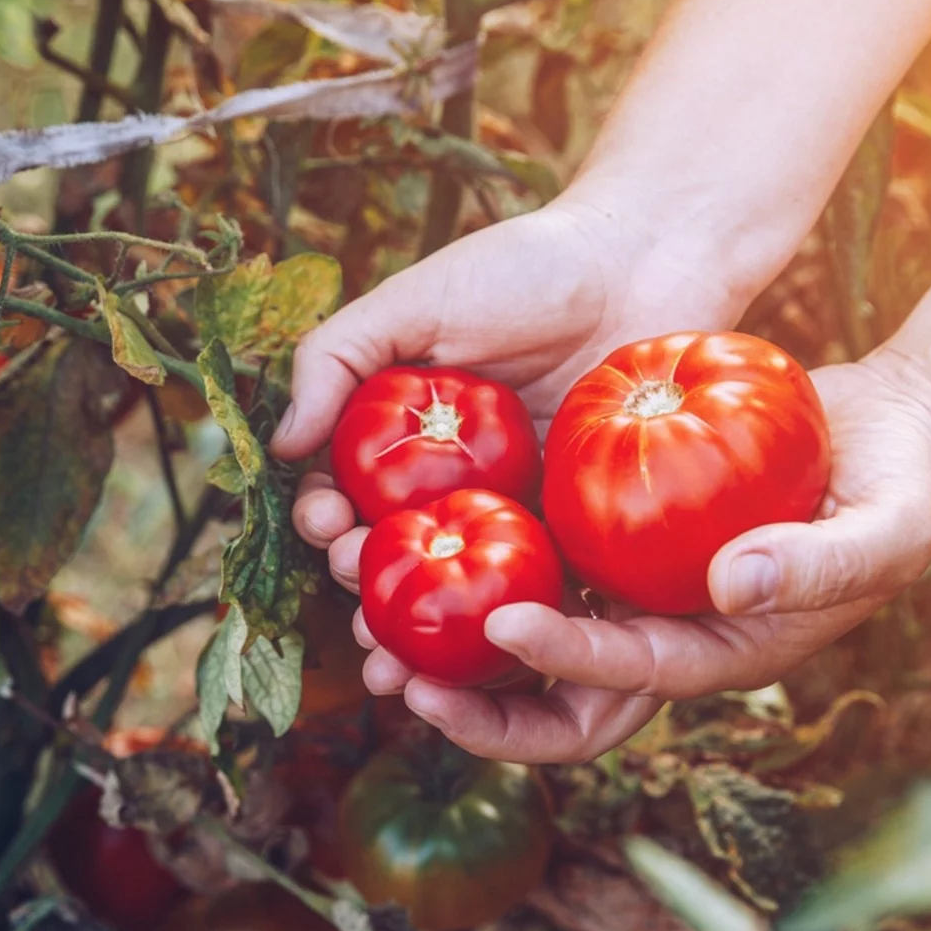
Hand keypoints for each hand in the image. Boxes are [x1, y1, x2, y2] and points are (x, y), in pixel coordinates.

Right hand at [271, 191, 785, 754]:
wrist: (649, 263)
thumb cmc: (528, 269)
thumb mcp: (413, 301)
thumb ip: (335, 358)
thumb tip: (281, 444)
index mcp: (412, 434)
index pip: (350, 492)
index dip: (327, 519)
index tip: (325, 524)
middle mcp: (459, 480)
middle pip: (399, 554)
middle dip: (363, 590)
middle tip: (358, 596)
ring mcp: (523, 511)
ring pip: (462, 591)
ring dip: (419, 638)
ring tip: (395, 664)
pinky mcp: (587, 533)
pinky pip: (545, 592)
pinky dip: (510, 635)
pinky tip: (484, 667)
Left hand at [341, 349, 930, 763]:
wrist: (892, 434)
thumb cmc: (901, 488)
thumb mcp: (882, 526)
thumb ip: (818, 563)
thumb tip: (732, 585)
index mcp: (719, 652)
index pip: (627, 676)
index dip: (562, 660)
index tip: (501, 623)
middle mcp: (663, 631)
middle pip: (555, 697)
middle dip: (476, 703)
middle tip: (393, 674)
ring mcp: (634, 586)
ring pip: (527, 632)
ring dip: (450, 643)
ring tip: (371, 619)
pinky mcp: (616, 532)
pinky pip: (538, 555)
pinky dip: (480, 556)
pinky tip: (420, 523)